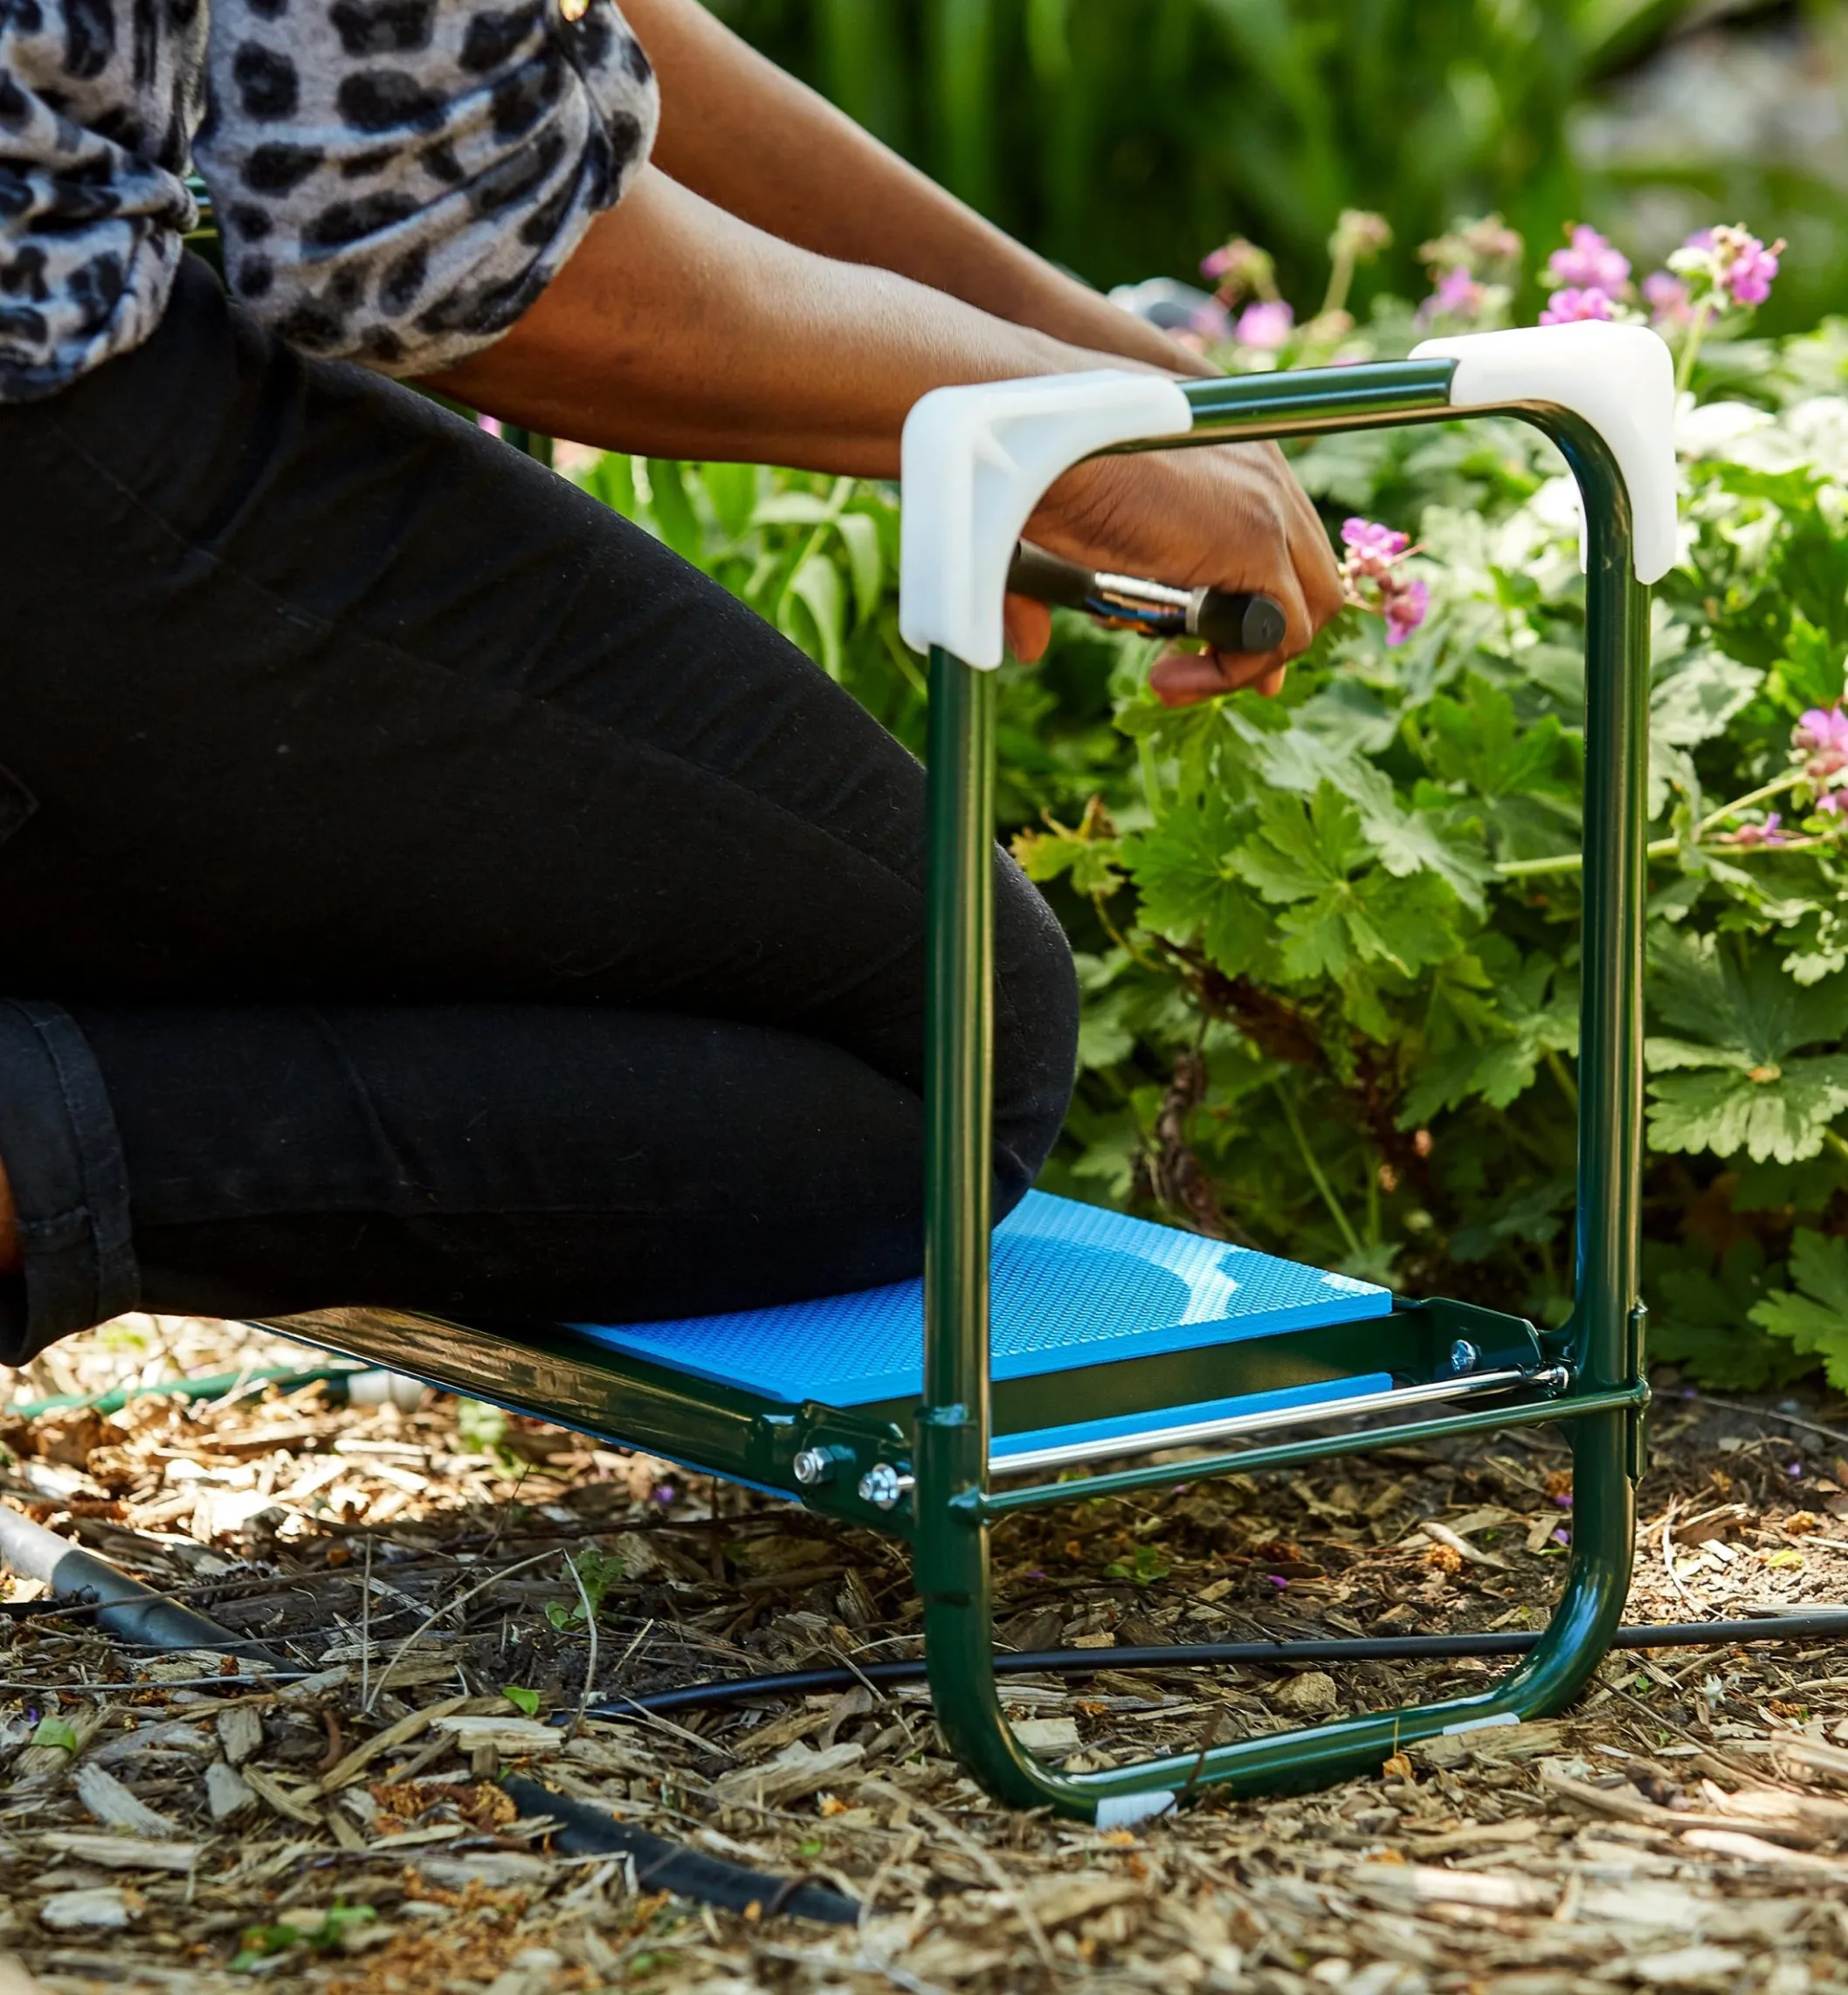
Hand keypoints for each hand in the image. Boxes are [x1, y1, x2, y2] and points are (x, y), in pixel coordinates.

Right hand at [1004, 439, 1342, 705]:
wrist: (1024, 437)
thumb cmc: (1021, 467)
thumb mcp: (1052, 532)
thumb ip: (1062, 584)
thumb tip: (1033, 648)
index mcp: (1229, 447)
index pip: (1280, 536)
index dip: (1254, 602)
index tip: (1199, 646)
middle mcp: (1263, 467)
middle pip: (1309, 573)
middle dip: (1261, 638)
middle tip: (1191, 670)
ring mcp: (1268, 501)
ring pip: (1306, 609)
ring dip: (1241, 662)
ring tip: (1167, 680)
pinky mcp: (1257, 539)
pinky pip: (1282, 633)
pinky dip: (1231, 672)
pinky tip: (1163, 679)